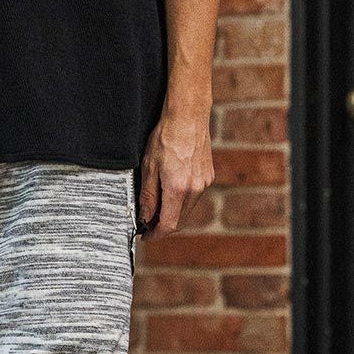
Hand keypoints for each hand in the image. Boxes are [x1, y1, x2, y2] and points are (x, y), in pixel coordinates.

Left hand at [137, 109, 213, 235]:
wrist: (188, 117)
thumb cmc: (165, 137)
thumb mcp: (148, 167)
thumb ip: (148, 196)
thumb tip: (145, 217)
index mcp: (177, 189)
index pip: (168, 225)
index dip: (155, 234)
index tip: (146, 236)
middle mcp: (194, 189)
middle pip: (179, 220)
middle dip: (163, 225)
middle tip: (147, 223)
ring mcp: (204, 183)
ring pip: (187, 209)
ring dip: (173, 213)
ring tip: (157, 206)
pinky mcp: (208, 176)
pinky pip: (194, 196)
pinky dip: (182, 200)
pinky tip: (170, 191)